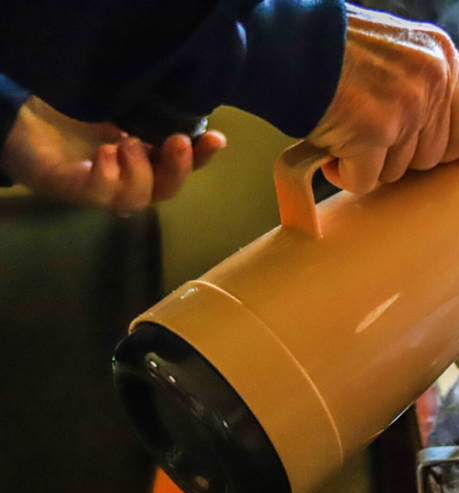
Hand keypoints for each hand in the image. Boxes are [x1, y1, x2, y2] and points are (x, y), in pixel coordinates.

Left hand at [0, 97, 226, 212]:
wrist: (22, 116)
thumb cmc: (73, 113)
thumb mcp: (122, 108)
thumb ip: (152, 114)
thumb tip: (191, 108)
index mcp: (144, 163)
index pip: (183, 168)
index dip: (203, 159)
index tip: (217, 138)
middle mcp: (126, 182)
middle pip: (165, 191)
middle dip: (178, 169)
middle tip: (176, 141)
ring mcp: (100, 191)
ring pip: (136, 199)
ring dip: (140, 172)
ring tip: (126, 143)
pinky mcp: (72, 191)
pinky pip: (100, 194)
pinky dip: (108, 175)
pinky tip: (106, 153)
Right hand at [306, 5, 458, 193]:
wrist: (285, 42)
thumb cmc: (333, 49)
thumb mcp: (397, 48)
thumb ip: (423, 83)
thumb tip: (433, 133)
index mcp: (443, 58)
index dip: (442, 148)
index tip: (417, 149)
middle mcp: (432, 81)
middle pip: (429, 157)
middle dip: (395, 154)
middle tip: (365, 130)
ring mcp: (405, 109)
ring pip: (396, 172)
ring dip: (367, 162)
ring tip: (344, 129)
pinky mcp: (373, 134)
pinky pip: (366, 181)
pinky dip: (344, 173)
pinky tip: (331, 147)